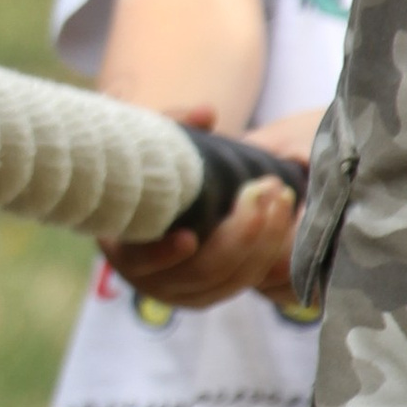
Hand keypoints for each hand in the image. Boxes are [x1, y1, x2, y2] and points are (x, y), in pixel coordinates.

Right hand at [101, 113, 316, 311]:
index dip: (163, 254)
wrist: (149, 204)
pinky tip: (282, 216)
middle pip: (202, 272)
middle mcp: (152, 283)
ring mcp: (186, 293)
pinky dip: (270, 252)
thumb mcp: (149, 146)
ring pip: (233, 281)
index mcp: (124, 251)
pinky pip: (249, 281)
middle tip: (263, 189)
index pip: (142, 262)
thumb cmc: (145, 172)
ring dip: (264, 240)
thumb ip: (173, 126)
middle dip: (241, 234)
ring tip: (281, 196)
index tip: (187, 237)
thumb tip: (207, 113)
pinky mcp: (215, 293)